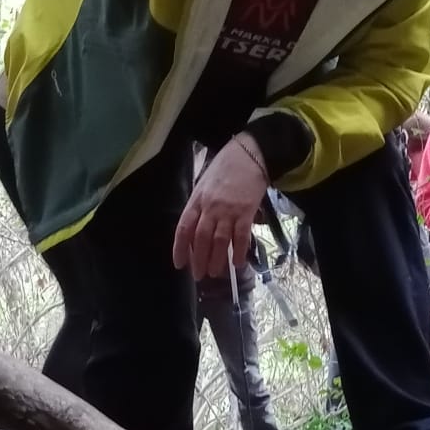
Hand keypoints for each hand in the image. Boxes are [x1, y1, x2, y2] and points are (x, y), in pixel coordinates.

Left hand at [173, 135, 268, 279]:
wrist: (249, 154)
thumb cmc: (225, 168)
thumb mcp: (204, 183)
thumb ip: (200, 205)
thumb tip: (196, 229)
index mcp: (197, 200)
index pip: (184, 228)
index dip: (180, 248)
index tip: (180, 264)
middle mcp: (210, 207)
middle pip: (201, 239)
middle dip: (199, 260)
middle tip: (200, 275)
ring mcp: (229, 210)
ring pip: (220, 241)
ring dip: (217, 260)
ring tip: (215, 273)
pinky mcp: (246, 212)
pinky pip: (241, 236)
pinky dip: (239, 251)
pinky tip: (238, 263)